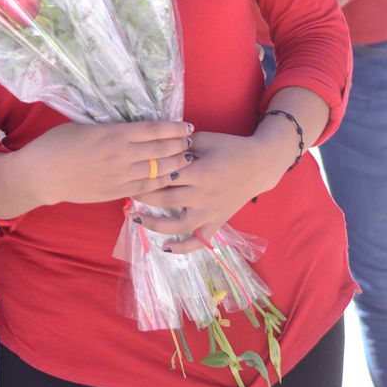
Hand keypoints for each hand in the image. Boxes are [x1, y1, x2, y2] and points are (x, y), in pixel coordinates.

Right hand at [5, 119, 194, 211]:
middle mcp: (121, 155)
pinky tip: (169, 179)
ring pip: (157, 171)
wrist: (41, 176)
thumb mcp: (84, 127)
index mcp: (113, 134)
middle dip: (180, 146)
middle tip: (193, 142)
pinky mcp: (115, 192)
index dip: (173, 128)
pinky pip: (144, 188)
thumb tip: (128, 127)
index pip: (152, 130)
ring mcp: (119, 176)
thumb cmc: (56, 144)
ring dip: (175, 165)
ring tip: (188, 160)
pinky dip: (160, 183)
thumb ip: (109, 129)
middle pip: (160, 150)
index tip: (187, 126)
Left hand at [136, 127, 286, 252]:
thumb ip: (180, 143)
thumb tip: (154, 144)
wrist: (259, 164)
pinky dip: (183, 248)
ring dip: (156, 225)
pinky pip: (200, 240)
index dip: (147, 175)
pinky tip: (166, 248)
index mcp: (200, 171)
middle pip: (167, 200)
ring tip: (137, 219)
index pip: (166, 176)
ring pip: (179, 225)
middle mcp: (204, 195)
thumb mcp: (205, 139)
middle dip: (144, 197)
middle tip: (127, 191)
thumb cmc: (230, 147)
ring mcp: (211, 212)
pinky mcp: (218, 222)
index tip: (130, 172)